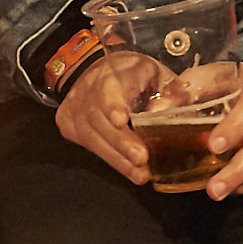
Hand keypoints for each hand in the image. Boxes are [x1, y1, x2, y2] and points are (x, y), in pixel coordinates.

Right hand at [54, 49, 159, 182]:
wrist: (95, 70)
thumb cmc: (131, 73)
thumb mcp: (157, 73)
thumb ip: (171, 90)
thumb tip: (175, 110)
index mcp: (114, 70)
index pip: (108, 86)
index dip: (113, 103)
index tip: (121, 119)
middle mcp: (88, 87)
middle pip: (98, 116)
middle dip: (121, 141)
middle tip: (141, 158)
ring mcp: (74, 105)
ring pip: (90, 135)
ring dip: (117, 157)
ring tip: (140, 173)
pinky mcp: (67, 122)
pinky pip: (86, 144)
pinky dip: (109, 158)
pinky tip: (126, 168)